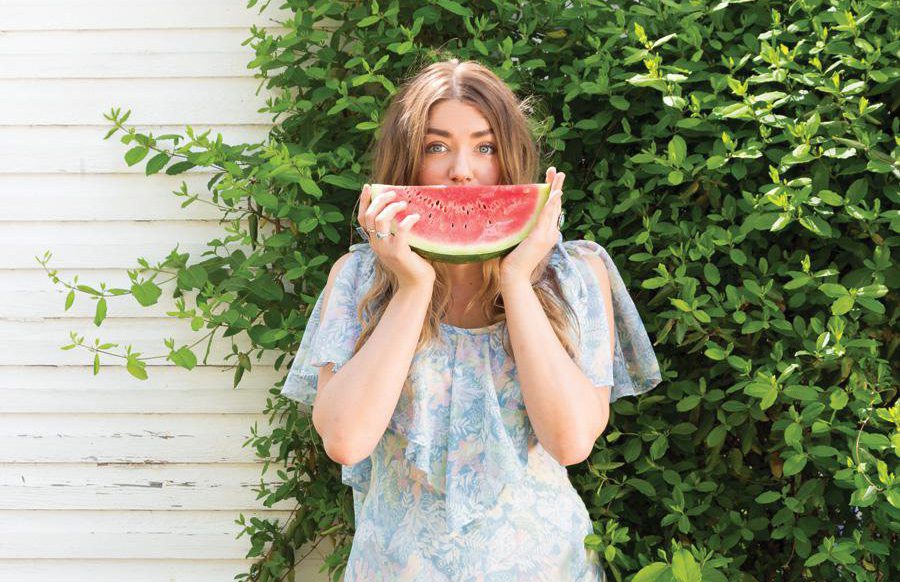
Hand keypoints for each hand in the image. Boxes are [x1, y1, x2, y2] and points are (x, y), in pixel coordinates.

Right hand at [358, 184, 435, 288]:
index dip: (364, 201)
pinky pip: (400, 231)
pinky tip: (415, 216)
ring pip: (380, 221)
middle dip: (379, 200)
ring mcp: (385, 250)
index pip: (362, 218)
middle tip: (393, 193)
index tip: (369, 186)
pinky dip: (407, 220)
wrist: (416, 285)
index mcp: (374, 241)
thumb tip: (404, 205)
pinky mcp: (398, 253)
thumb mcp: (400, 243)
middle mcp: (376, 245)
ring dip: (392, 208)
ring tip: (404, 204)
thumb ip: (396, 229)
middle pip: (369, 216)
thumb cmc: (413, 262)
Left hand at [499, 167, 564, 282]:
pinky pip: (547, 216)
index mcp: (546, 233)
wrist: (513, 276)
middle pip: (556, 205)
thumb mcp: (518, 238)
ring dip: (556, 189)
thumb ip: (520, 226)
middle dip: (557, 186)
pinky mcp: (540, 237)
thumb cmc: (512, 259)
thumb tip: (512, 213)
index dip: (553, 194)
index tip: (551, 180)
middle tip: (558, 171)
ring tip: (558, 175)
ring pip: (554, 207)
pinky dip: (552, 203)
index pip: (551, 209)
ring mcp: (547, 235)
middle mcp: (550, 232)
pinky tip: (555, 193)